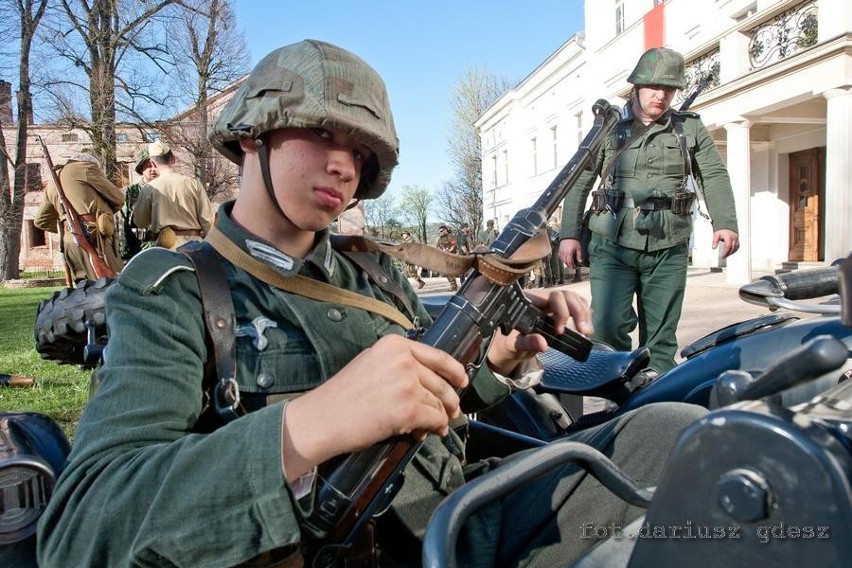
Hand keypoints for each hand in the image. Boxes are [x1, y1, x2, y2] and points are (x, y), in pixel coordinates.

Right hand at [281, 334, 467, 479]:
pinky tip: (429, 433)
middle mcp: (404, 360)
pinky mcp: (409, 408)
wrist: (323, 418)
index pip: (437, 355)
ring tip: (436, 426)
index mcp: (395, 345)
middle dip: (450, 400)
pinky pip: (434, 419)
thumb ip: (397, 364)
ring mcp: (408, 384)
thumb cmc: (342, 396)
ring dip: (440, 417)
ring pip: (439, 402)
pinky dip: (435, 428)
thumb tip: (423, 378)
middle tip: (453, 411)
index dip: (454, 370)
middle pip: (441, 382)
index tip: (461, 380)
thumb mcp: (371, 363)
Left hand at [486, 288, 592, 375]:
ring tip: (586, 331)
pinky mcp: (560, 311)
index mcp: (529, 301)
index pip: (552, 296)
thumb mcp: (513, 345)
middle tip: (583, 331)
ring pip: (574, 299)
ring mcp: (552, 304)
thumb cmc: (509, 343)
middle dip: (578, 312)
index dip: (561, 312)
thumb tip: (542, 344)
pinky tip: (585, 327)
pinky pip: (576, 306)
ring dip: (584, 314)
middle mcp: (542, 299)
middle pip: (567, 295)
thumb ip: (526, 343)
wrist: (508, 347)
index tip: (560, 331)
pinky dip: (584, 315)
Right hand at [559, 238, 582, 268]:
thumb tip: (580, 262)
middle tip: (572, 266)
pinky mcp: (559, 250)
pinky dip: (562, 259)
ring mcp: (561, 252)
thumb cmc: (574, 241)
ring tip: (569, 263)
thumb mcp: (578, 248)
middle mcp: (564, 253)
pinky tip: (565, 259)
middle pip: (565, 262)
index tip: (574, 267)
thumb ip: (579, 255)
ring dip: (565, 262)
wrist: (569, 235)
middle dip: (568, 265)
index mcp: (569, 253)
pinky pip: (560, 256)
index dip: (571, 266)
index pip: (569, 262)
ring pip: (562, 260)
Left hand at [712, 229, 739, 258]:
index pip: (728, 246)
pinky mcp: (738, 240)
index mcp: (728, 236)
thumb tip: (713, 247)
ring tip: (726, 255)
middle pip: (732, 248)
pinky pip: (737, 247)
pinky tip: (730, 252)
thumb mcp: (716, 235)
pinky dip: (734, 250)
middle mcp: (734, 238)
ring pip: (735, 248)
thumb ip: (715, 241)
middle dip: (728, 253)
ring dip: (731, 253)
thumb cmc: (721, 231)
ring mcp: (737, 239)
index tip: (722, 256)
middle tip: (723, 257)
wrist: (726, 227)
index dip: (725, 252)